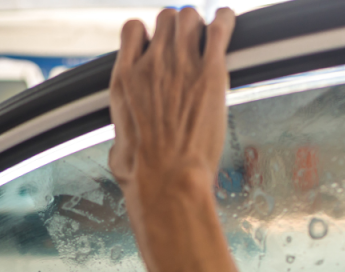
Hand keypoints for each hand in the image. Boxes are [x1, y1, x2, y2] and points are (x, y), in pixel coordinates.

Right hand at [109, 8, 234, 271]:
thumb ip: (122, 136)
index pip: (133, 29)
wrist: (167, 180)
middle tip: (188, 44)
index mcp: (125, 80)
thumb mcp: (118, 150)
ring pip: (190, 17)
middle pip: (166, 18)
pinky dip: (225, 23)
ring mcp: (181, 66)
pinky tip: (226, 26)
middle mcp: (151, 65)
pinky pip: (219, 28)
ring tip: (208, 35)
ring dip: (199, 24)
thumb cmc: (143, 175)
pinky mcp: (211, 73)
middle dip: (178, 27)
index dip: (148, 33)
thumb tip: (121, 151)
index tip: (157, 45)